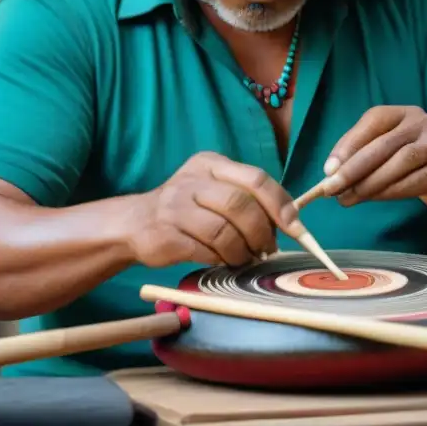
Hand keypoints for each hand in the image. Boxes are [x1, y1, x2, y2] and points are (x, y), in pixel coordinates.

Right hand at [129, 151, 300, 267]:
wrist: (133, 223)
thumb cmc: (186, 209)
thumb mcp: (213, 190)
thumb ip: (247, 198)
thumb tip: (289, 221)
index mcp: (211, 164)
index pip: (255, 178)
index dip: (280, 203)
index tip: (294, 226)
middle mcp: (192, 180)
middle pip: (240, 204)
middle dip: (261, 231)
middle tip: (268, 248)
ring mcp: (175, 206)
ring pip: (223, 231)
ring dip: (242, 250)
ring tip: (245, 258)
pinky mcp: (165, 235)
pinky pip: (204, 251)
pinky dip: (220, 259)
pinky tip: (222, 261)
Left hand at [322, 106, 426, 214]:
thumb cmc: (412, 164)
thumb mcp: (388, 151)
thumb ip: (362, 156)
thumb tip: (331, 174)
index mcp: (403, 113)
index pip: (373, 120)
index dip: (348, 144)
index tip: (328, 170)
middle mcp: (422, 121)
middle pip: (383, 144)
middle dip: (353, 169)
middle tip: (331, 189)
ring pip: (398, 162)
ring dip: (369, 184)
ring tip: (349, 198)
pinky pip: (414, 181)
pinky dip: (389, 192)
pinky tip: (373, 199)